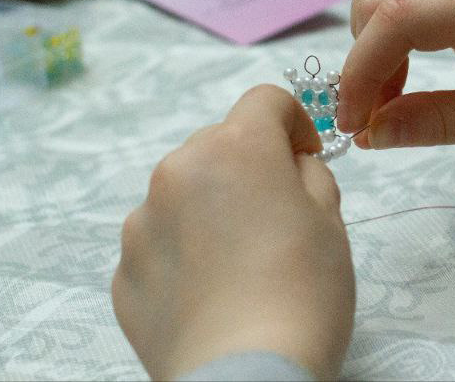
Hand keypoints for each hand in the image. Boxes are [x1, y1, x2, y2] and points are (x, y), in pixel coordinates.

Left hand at [112, 87, 352, 381]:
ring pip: (183, 194)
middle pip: (219, 144)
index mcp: (235, 147)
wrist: (245, 374)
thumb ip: (310, 175)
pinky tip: (212, 292)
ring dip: (210, 208)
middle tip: (278, 215)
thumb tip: (290, 167)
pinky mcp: (123, 273)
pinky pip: (160, 243)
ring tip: (241, 261)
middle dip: (249, 166)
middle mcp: (177, 171)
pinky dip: (184, 254)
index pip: (265, 100)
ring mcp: (142, 224)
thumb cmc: (303, 290)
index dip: (294, 123)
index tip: (307, 158)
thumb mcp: (331, 220)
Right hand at [339, 0, 454, 159]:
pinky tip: (418, 56)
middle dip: (362, 52)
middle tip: (376, 116)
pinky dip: (400, 12)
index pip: (397, 15)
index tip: (353, 124)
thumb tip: (369, 132)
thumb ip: (439, 122)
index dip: (360, 68)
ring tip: (395, 89)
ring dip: (374, 26)